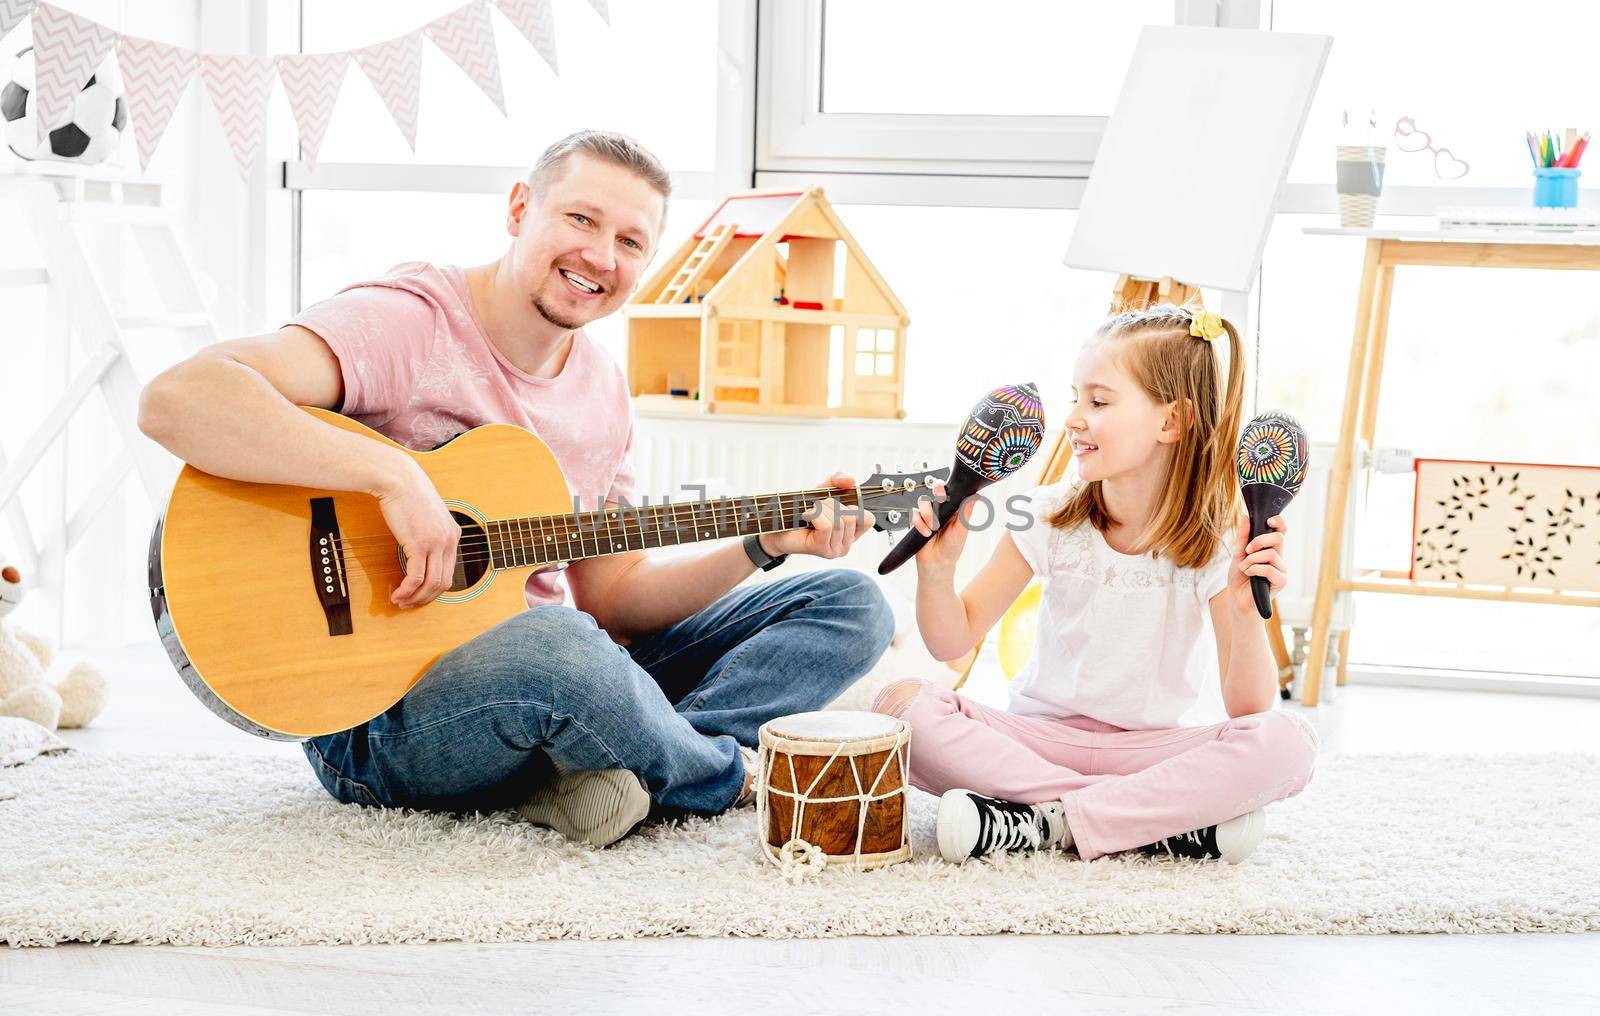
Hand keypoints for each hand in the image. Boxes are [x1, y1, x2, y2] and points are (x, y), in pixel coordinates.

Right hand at [376, 456, 462, 608]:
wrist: (398, 478)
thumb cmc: (408, 494)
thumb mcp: (427, 515)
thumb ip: (430, 533)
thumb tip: (421, 552)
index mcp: (454, 534)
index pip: (450, 572)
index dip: (434, 589)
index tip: (420, 595)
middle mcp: (449, 540)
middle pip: (444, 582)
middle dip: (426, 599)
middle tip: (409, 604)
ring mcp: (436, 542)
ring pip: (431, 584)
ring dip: (415, 598)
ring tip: (400, 602)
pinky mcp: (419, 543)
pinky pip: (416, 577)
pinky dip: (407, 590)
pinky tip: (397, 593)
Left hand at [765, 472, 874, 559]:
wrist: (777, 528)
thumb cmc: (801, 511)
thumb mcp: (823, 491)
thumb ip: (838, 481)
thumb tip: (852, 480)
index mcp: (852, 533)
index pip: (869, 519)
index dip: (854, 505)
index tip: (836, 503)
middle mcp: (847, 544)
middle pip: (852, 516)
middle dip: (832, 504)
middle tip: (817, 508)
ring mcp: (835, 550)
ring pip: (839, 521)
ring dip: (821, 509)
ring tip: (810, 513)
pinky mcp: (822, 550)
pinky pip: (827, 526)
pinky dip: (815, 515)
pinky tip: (806, 517)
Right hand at [911, 479, 972, 572]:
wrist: (937, 563)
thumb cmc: (952, 547)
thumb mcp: (962, 530)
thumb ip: (966, 512)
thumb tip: (976, 496)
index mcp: (954, 508)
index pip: (951, 491)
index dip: (949, 487)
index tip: (949, 493)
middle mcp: (941, 509)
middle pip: (935, 489)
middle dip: (937, 491)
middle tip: (940, 500)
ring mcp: (928, 514)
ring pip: (923, 501)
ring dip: (928, 513)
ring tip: (934, 527)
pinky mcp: (918, 522)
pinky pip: (914, 514)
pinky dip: (920, 524)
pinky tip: (926, 533)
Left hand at [1227, 513, 1287, 616]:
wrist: (1237, 599)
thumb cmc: (1239, 577)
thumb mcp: (1238, 554)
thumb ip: (1243, 537)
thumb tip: (1245, 516)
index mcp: (1270, 548)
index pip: (1281, 531)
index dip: (1279, 522)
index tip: (1268, 519)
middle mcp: (1279, 557)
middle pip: (1279, 538)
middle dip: (1259, 541)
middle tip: (1247, 550)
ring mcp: (1281, 569)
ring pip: (1272, 554)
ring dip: (1253, 559)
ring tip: (1244, 567)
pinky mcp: (1281, 581)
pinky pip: (1271, 569)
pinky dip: (1255, 569)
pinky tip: (1249, 574)